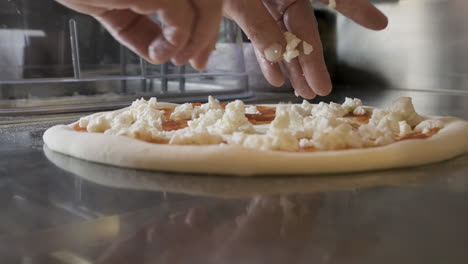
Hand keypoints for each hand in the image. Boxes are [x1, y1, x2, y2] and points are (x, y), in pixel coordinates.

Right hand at [55, 0, 222, 69]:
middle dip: (208, 35)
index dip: (206, 27)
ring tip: (179, 61)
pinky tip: (159, 55)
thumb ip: (140, 29)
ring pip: (206, 6)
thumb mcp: (115, 10)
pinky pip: (182, 18)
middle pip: (209, 1)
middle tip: (199, 63)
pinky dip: (176, 42)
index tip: (199, 55)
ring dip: (198, 39)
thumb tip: (161, 55)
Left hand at [224, 0, 387, 98]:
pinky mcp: (241, 3)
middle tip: (320, 90)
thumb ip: (243, 17)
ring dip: (291, 63)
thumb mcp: (238, 1)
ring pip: (282, 34)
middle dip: (311, 59)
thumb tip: (262, 51)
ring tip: (302, 91)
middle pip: (301, 26)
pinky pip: (259, 29)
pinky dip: (266, 51)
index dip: (355, 6)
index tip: (380, 24)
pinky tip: (273, 74)